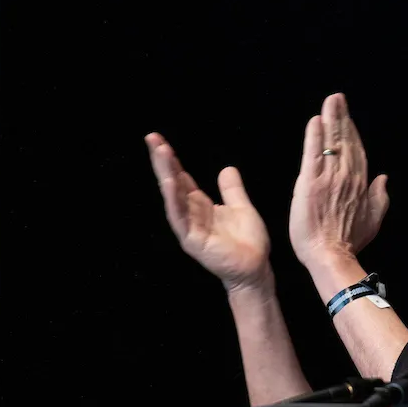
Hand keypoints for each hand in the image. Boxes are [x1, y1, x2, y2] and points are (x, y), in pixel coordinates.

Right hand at [146, 133, 271, 292]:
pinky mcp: (192, 240)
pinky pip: (180, 217)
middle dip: (162, 161)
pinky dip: (173, 199)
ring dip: (166, 174)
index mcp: (200, 205)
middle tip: (151, 137)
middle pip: (173, 183)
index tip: (158, 140)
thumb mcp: (242, 208)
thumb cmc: (249, 242)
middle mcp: (190, 214)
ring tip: (160, 152)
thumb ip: (233, 190)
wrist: (256, 268)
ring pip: (173, 197)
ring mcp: (189, 227)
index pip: (181, 178)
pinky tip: (169, 182)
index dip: (171, 160)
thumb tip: (227, 168)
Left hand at [289, 93, 389, 271]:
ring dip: (330, 120)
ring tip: (330, 101)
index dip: (352, 133)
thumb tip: (384, 179)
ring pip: (331, 143)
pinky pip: (313, 154)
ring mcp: (329, 178)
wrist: (331, 255)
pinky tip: (315, 121)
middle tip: (337, 98)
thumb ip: (380, 198)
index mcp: (361, 184)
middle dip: (341, 118)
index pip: (357, 152)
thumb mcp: (373, 221)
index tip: (347, 118)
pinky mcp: (311, 182)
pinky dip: (314, 137)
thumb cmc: (350, 242)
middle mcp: (347, 176)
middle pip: (345, 142)